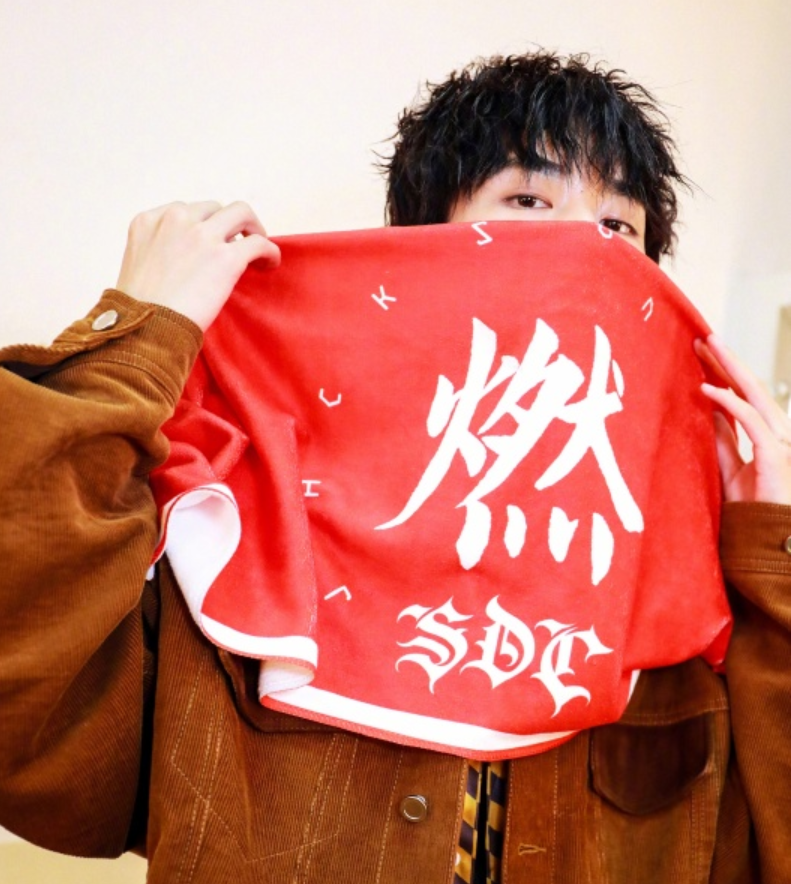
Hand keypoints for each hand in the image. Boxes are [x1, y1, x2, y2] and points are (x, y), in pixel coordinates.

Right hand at [116, 201, 280, 330]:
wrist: (146, 330)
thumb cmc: (140, 311)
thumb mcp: (137, 265)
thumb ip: (159, 250)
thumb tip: (187, 259)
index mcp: (149, 221)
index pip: (185, 210)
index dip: (203, 225)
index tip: (210, 242)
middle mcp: (175, 220)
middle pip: (214, 208)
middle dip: (227, 225)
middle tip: (236, 245)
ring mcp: (202, 236)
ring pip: (241, 212)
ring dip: (252, 228)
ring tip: (257, 250)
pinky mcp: (227, 257)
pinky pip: (259, 243)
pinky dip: (269, 250)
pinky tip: (270, 263)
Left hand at [697, 334, 790, 504]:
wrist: (768, 545)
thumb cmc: (752, 513)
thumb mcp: (730, 470)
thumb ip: (723, 442)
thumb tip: (708, 412)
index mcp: (769, 438)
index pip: (746, 398)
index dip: (726, 375)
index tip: (703, 354)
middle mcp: (780, 435)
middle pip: (752, 390)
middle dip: (728, 362)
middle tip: (705, 338)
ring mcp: (782, 444)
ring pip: (755, 396)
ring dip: (729, 370)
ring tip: (707, 348)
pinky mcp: (776, 456)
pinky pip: (750, 421)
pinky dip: (728, 403)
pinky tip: (706, 389)